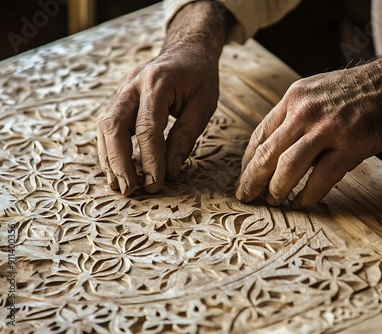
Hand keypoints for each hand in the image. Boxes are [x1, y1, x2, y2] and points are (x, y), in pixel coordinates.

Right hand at [96, 2, 232, 194]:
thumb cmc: (200, 77)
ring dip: (109, 158)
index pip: (148, 128)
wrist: (187, 50)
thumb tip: (170, 172)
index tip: (154, 184)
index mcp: (157, 83)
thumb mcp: (203, 105)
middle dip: (119, 161)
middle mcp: (132, 84)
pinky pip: (107, 125)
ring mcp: (122, 89)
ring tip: (118, 185)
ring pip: (104, 126)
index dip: (150, 160)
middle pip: (113, 126)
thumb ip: (185, 137)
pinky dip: (110, 148)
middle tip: (129, 189)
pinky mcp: (119, 97)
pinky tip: (116, 168)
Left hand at [235, 45, 381, 207]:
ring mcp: (327, 128)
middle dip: (252, 180)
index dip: (248, 160)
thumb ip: (296, 116)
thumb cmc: (358, 91)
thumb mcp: (317, 91)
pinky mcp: (350, 145)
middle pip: (267, 153)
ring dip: (276, 190)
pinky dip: (307, 195)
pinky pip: (320, 178)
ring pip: (287, 167)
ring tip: (273, 202)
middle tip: (245, 196)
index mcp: (293, 98)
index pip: (260, 134)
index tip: (245, 175)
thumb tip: (278, 148)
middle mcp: (304, 112)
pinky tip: (300, 202)